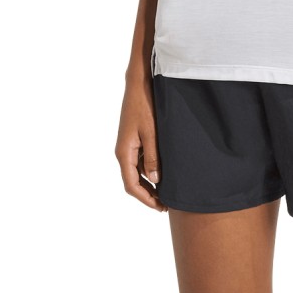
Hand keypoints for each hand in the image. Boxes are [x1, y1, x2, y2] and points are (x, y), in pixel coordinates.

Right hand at [116, 72, 166, 210]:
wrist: (139, 84)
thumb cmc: (145, 106)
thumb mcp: (152, 132)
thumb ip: (153, 157)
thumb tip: (154, 181)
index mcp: (124, 152)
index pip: (131, 185)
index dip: (145, 199)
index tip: (160, 207)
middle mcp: (123, 151)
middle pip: (133, 181)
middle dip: (148, 195)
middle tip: (167, 204)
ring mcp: (128, 145)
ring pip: (138, 172)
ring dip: (151, 183)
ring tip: (169, 191)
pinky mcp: (134, 139)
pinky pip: (141, 161)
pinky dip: (151, 170)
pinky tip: (165, 172)